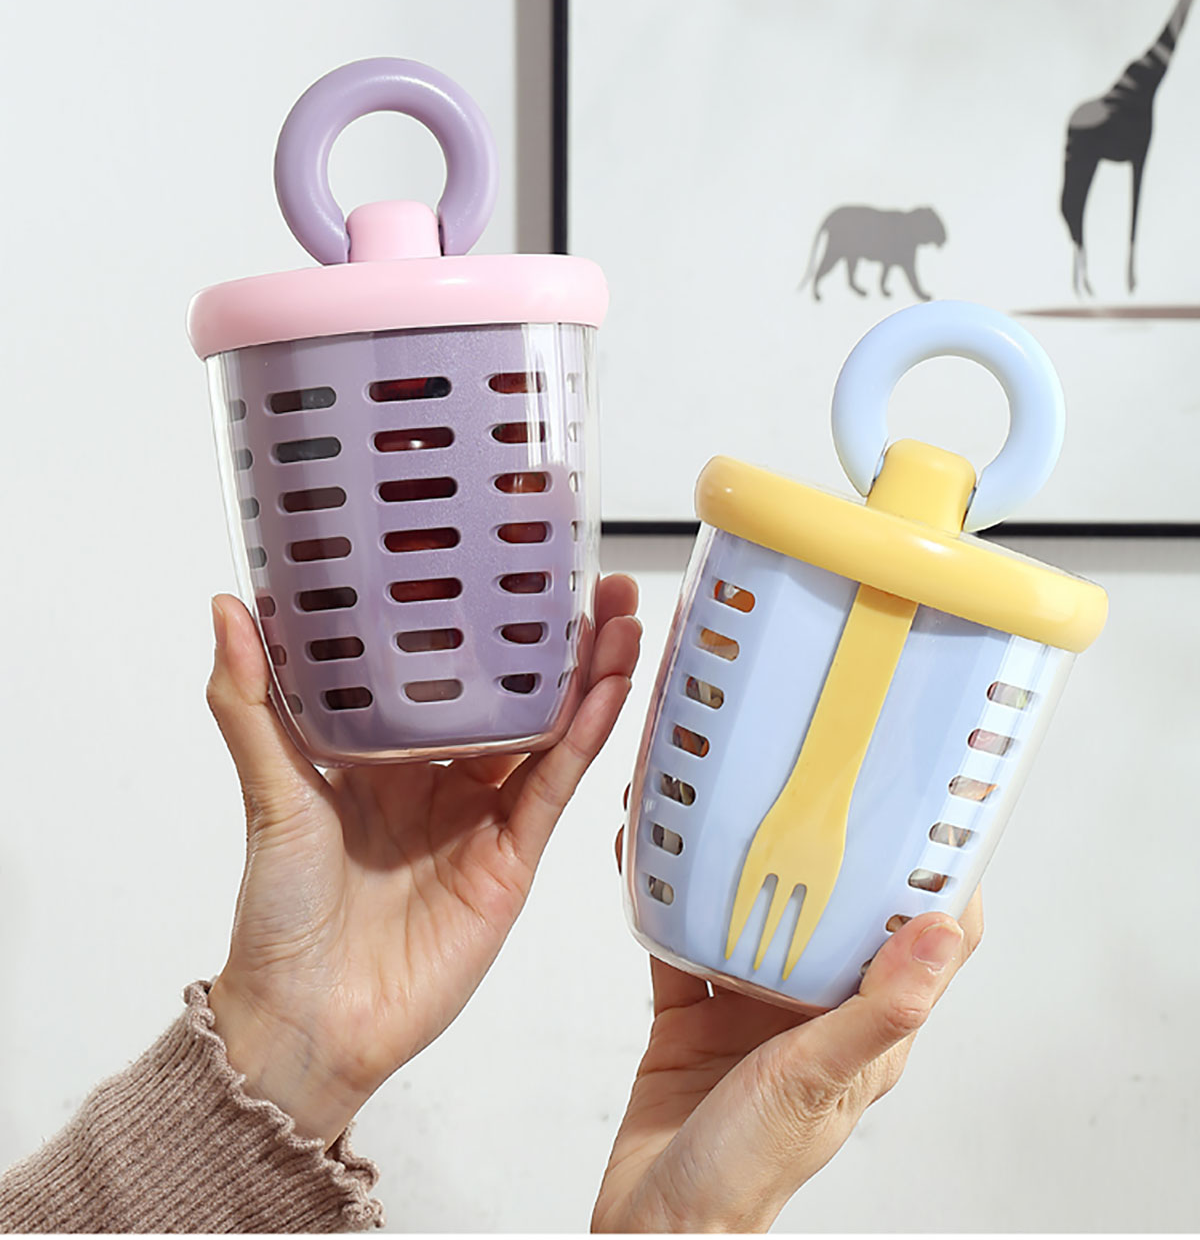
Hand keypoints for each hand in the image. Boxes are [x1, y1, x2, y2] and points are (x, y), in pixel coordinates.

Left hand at [205, 574, 640, 1148]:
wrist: (310, 1020)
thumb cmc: (279, 913)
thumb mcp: (268, 791)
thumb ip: (250, 702)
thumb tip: (228, 608)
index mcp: (384, 748)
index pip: (440, 664)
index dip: (477, 612)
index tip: (505, 551)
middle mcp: (440, 772)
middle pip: (511, 688)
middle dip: (553, 633)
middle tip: (588, 571)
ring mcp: (481, 813)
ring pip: (548, 728)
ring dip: (587, 672)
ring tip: (619, 612)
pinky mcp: (512, 857)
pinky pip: (555, 785)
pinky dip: (585, 737)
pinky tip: (609, 688)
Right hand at [595, 821, 980, 1231]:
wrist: (653, 1226)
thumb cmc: (746, 1174)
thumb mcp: (818, 1079)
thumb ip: (878, 1008)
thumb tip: (942, 931)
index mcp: (865, 1028)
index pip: (925, 939)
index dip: (936, 875)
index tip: (933, 807)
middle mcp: (813, 1011)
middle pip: (832, 911)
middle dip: (825, 848)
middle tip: (814, 779)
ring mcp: (751, 1010)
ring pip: (752, 914)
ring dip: (737, 865)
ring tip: (724, 803)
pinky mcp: (693, 1014)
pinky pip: (682, 939)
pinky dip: (667, 898)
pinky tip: (652, 858)